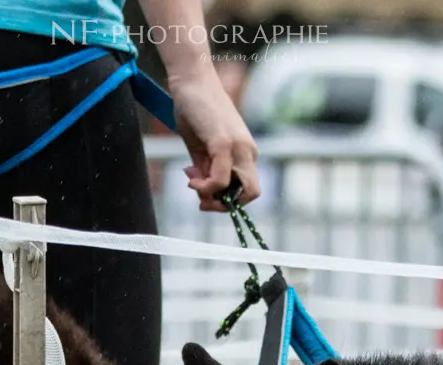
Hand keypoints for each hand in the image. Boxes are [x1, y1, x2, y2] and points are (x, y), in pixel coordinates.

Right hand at [172, 72, 259, 211]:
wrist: (191, 79)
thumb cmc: (194, 109)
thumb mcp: (200, 147)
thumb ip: (205, 169)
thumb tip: (202, 190)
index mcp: (245, 152)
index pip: (246, 189)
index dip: (225, 197)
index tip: (200, 188)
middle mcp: (248, 151)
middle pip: (251, 195)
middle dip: (224, 206)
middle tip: (201, 200)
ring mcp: (238, 148)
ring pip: (240, 192)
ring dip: (213, 197)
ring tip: (192, 182)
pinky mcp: (224, 143)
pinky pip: (220, 180)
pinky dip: (205, 187)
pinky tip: (192, 179)